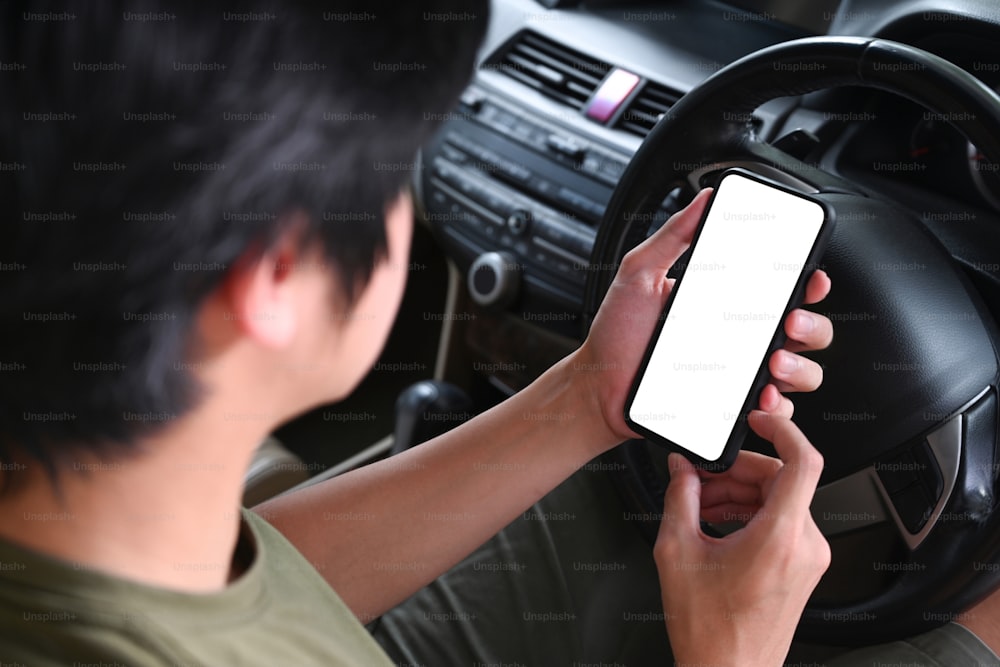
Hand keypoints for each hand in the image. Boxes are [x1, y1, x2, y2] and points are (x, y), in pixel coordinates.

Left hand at [573, 188, 833, 448]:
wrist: (596, 386)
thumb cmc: (616, 334)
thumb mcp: (640, 274)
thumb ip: (672, 235)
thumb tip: (704, 199)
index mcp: (727, 302)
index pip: (784, 289)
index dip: (810, 282)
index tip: (810, 278)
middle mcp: (742, 338)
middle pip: (807, 330)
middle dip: (812, 326)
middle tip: (790, 323)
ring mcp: (740, 375)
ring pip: (802, 373)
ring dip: (800, 369)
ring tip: (773, 365)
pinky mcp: (732, 408)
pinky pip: (774, 413)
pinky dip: (778, 409)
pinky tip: (762, 399)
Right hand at [655, 412, 830, 666]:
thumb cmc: (709, 630)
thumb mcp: (677, 552)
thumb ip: (680, 498)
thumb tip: (682, 470)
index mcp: (780, 538)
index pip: (804, 462)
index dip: (784, 431)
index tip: (760, 421)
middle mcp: (805, 546)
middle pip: (781, 479)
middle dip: (737, 472)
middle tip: (700, 480)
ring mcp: (809, 558)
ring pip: (780, 499)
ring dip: (740, 492)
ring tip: (701, 506)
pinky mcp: (804, 567)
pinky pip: (782, 520)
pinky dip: (750, 512)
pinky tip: (718, 523)